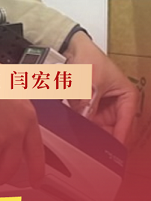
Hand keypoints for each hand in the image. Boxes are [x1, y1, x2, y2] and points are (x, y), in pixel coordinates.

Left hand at [65, 30, 137, 144]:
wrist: (71, 48)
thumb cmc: (89, 58)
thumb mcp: (91, 84)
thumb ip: (89, 106)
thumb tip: (85, 123)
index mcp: (128, 96)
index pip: (126, 124)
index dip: (118, 139)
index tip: (111, 152)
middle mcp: (119, 103)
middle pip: (112, 128)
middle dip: (100, 134)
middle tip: (90, 143)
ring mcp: (105, 105)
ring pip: (99, 125)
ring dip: (89, 126)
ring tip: (80, 125)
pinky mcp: (92, 105)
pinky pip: (88, 119)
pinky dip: (82, 119)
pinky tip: (76, 119)